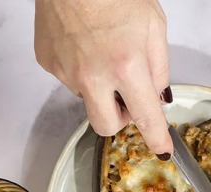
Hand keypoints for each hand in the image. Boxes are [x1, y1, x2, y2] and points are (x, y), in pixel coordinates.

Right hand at [34, 0, 173, 155]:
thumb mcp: (153, 24)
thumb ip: (158, 65)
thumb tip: (157, 95)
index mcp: (126, 66)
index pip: (145, 116)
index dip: (156, 137)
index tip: (161, 149)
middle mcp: (93, 77)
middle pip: (105, 126)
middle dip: (119, 119)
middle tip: (125, 97)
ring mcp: (66, 73)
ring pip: (86, 99)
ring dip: (98, 87)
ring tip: (100, 52)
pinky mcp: (49, 64)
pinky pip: (68, 79)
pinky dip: (79, 68)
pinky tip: (82, 44)